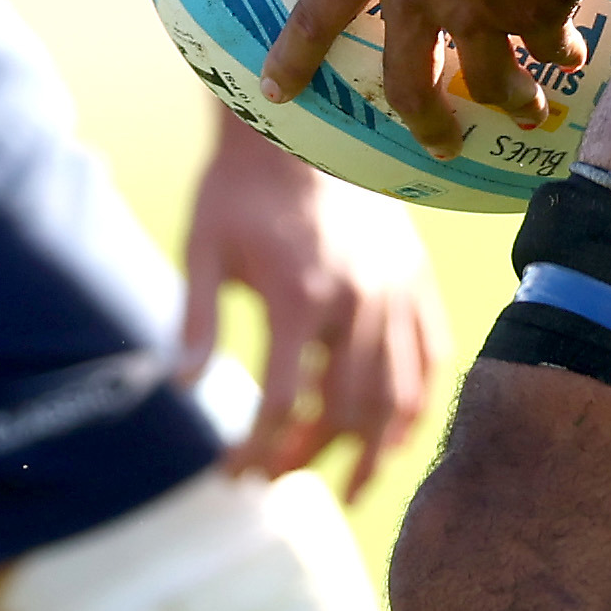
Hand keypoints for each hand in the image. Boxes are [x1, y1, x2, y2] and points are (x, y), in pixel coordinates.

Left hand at [178, 120, 448, 498]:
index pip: (282, 403)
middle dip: (306, 458)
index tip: (233, 473)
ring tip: (348, 489)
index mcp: (298, 296)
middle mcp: (356, 301)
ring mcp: (394, 292)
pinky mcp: (415, 279)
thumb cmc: (241, 185)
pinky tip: (395, 436)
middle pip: (342, 411)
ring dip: (370, 452)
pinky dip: (418, 405)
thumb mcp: (204, 245)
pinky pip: (431, 357)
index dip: (257, 448)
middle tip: (274, 481)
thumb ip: (195, 319)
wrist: (305, 121)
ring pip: (395, 396)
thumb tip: (179, 387)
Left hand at [256, 0, 610, 155]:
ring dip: (509, 102)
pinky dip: (559, 55)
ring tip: (526, 110)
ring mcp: (479, 12)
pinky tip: (572, 54)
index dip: (295, 56)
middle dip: (424, 121)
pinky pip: (546, 47)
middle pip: (410, 84)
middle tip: (436, 141)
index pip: (319, 14)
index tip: (277, 91)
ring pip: (489, 82)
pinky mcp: (536, 12)